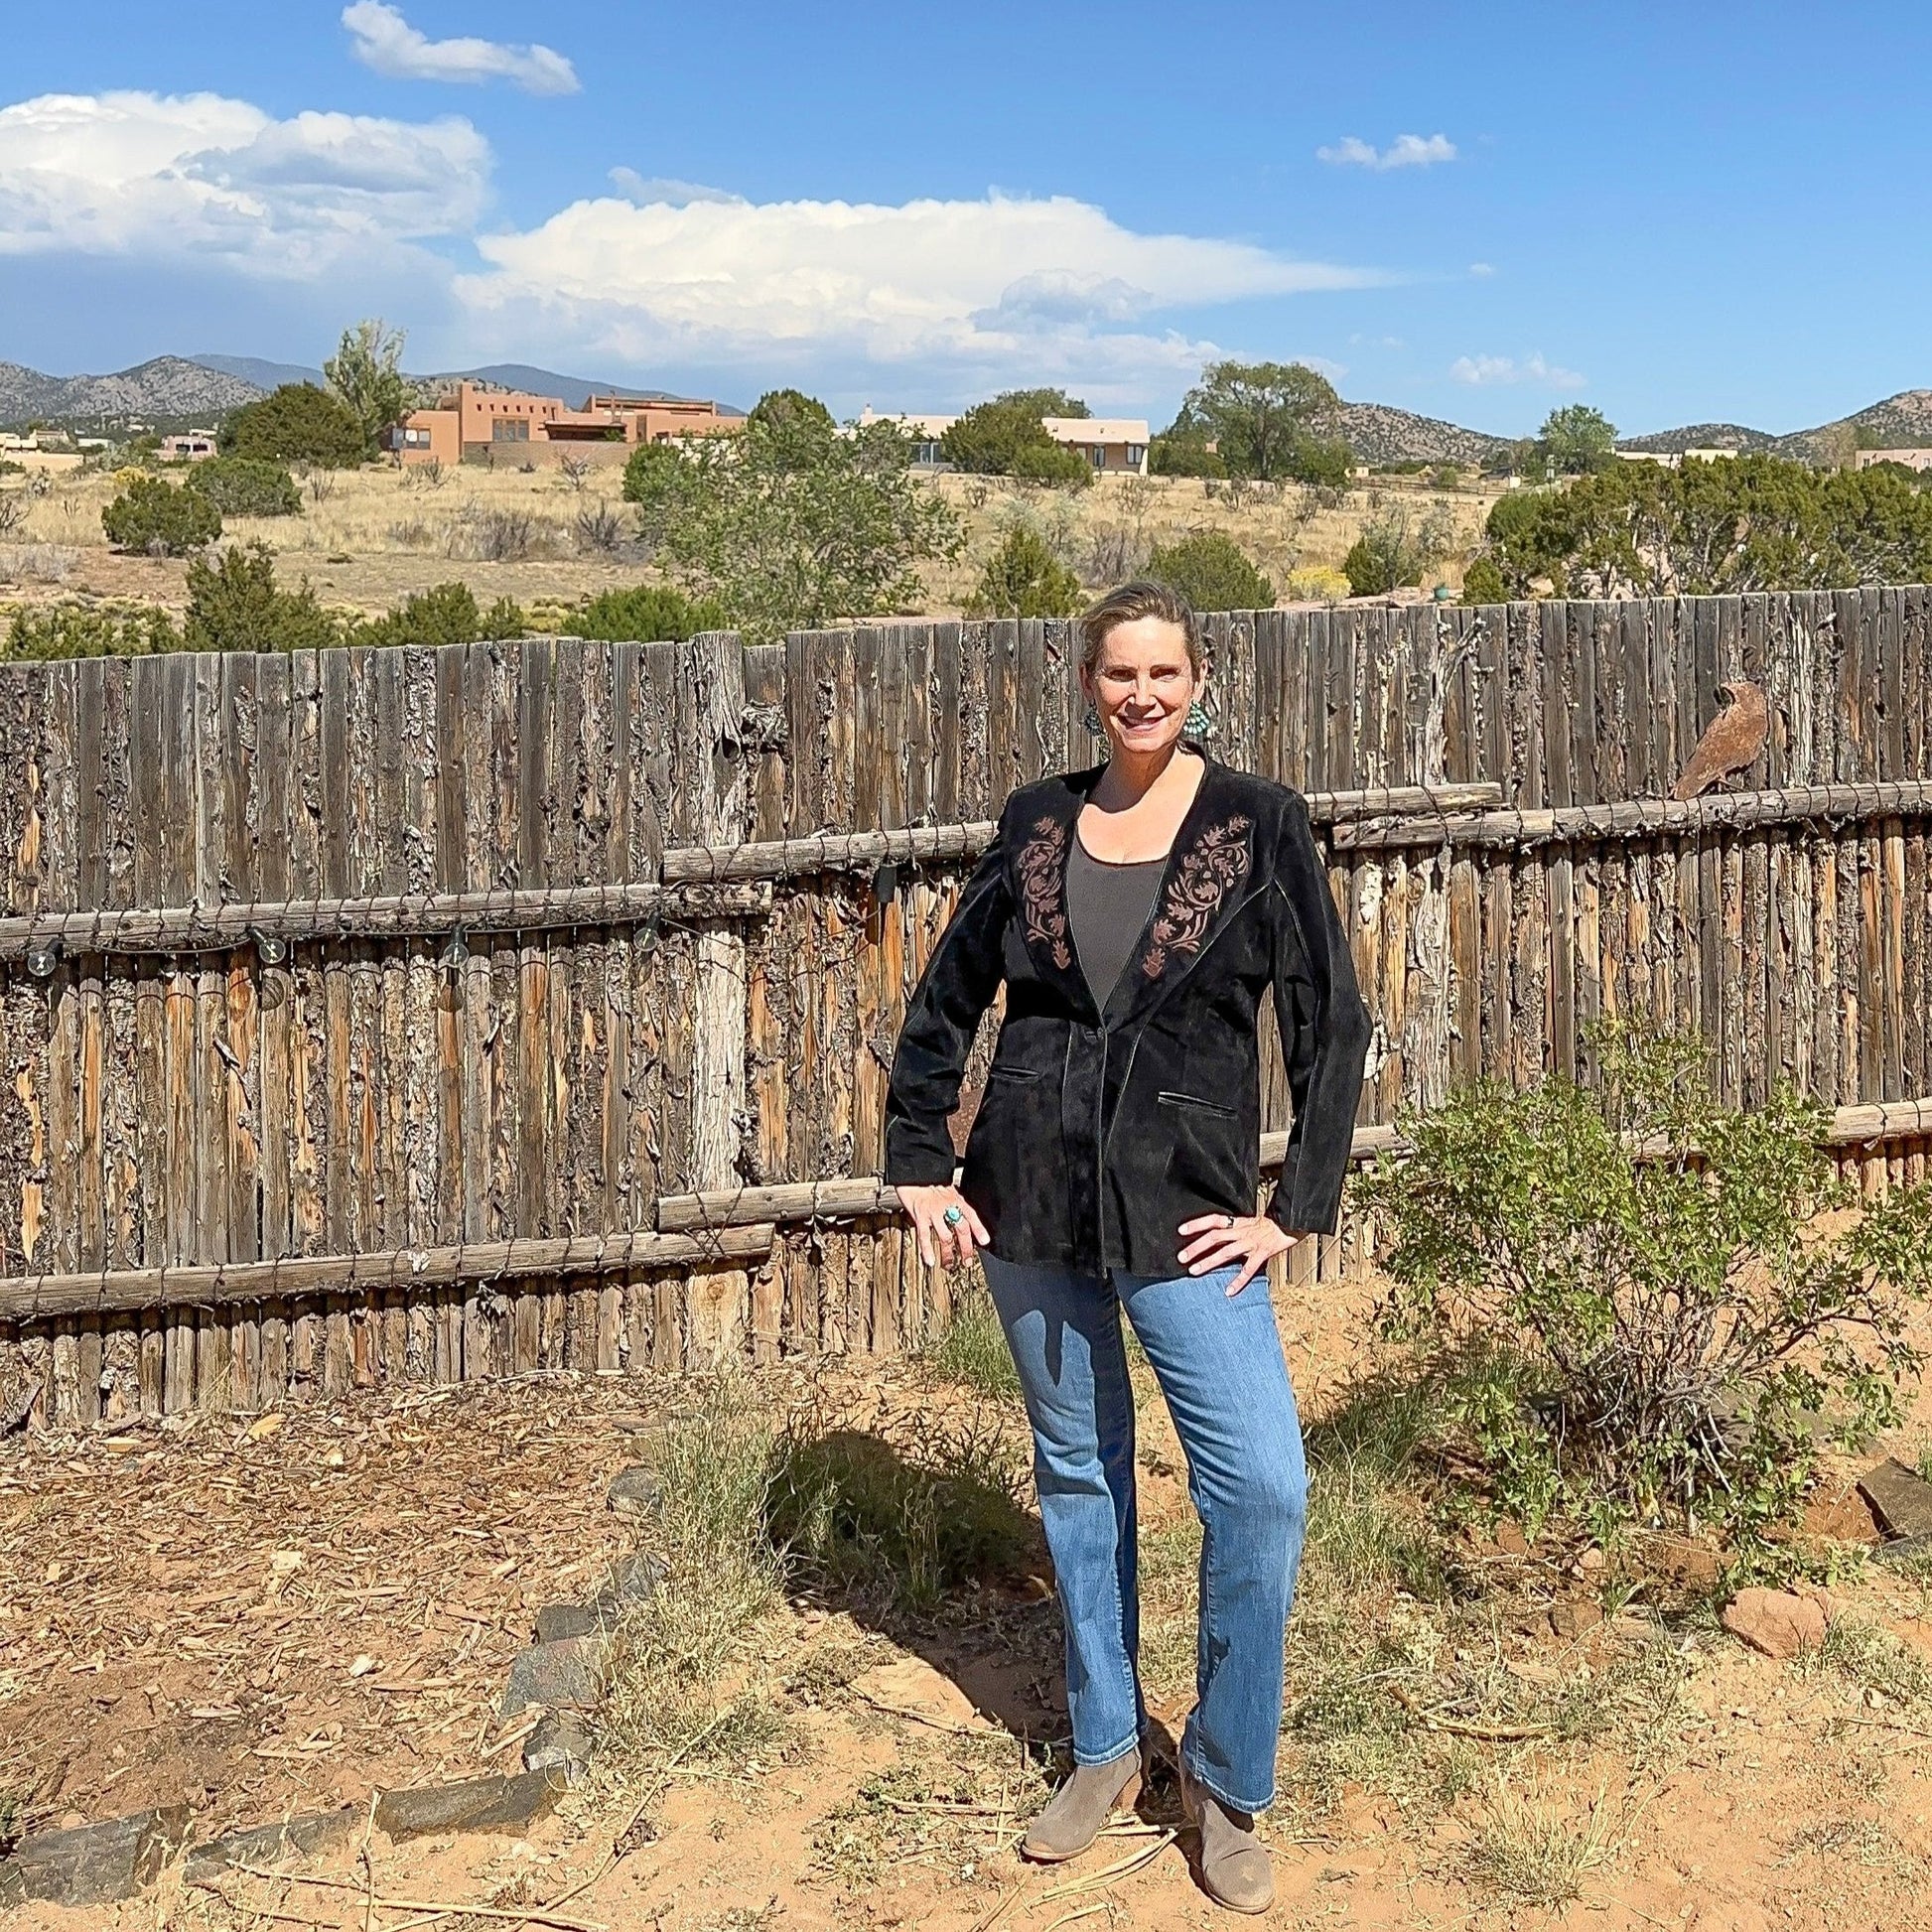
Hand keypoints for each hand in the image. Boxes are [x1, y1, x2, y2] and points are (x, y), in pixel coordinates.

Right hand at [898, 1184, 990, 1268]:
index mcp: (955, 1199)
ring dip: (948, 1254)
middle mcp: (947, 1206)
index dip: (979, 1229)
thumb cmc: (928, 1181)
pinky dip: (927, 1250)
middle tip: (967, 1261)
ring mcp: (934, 1212)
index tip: (985, 1241)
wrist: (913, 1173)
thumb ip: (954, 1204)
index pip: (971, 1216)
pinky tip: (930, 1260)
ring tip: (949, 1265)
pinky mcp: (920, 1216)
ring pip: (945, 1237)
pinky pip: (925, 1236)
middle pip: (961, 1230)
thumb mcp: (947, 1190)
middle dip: (966, 1248)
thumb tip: (960, 1216)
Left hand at [1177, 1213, 1297, 1296]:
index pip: (1213, 1220)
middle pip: (1214, 1237)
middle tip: (1181, 1257)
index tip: (1181, 1231)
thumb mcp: (1249, 1222)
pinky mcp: (1263, 1253)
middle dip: (1196, 1247)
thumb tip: (1217, 1237)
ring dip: (1209, 1262)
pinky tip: (1229, 1291)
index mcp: (1238, 1222)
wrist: (1292, 1221)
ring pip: (1226, 1252)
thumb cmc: (1270, 1223)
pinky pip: (1248, 1268)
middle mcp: (1242, 1231)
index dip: (1197, 1224)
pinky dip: (1238, 1280)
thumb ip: (1234, 1229)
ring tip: (1194, 1271)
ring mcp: (1252, 1243)